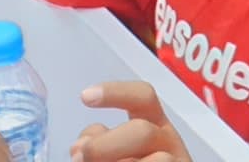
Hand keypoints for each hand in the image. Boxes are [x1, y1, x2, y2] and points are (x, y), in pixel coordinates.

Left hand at [73, 82, 190, 161]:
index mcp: (153, 126)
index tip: (85, 97)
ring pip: (156, 160)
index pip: (143, 98)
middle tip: (80, 157)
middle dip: (106, 145)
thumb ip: (100, 144)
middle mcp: (168, 142)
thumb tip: (80, 145)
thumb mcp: (117, 154)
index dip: (115, 93)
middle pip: (141, 131)